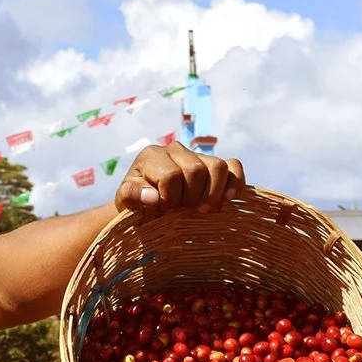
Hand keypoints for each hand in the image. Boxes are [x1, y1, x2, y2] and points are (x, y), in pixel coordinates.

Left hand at [114, 142, 245, 220]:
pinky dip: (235, 182)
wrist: (146, 206)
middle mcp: (175, 150)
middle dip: (191, 198)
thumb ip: (133, 196)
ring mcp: (197, 156)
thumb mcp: (126, 202)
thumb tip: (153, 197)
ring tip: (200, 210)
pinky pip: (233, 166)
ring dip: (212, 194)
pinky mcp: (213, 166)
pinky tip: (227, 200)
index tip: (164, 210)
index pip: (171, 175)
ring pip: (217, 167)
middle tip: (182, 212)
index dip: (171, 198)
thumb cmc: (136, 204)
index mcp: (152, 156)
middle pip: (196, 171)